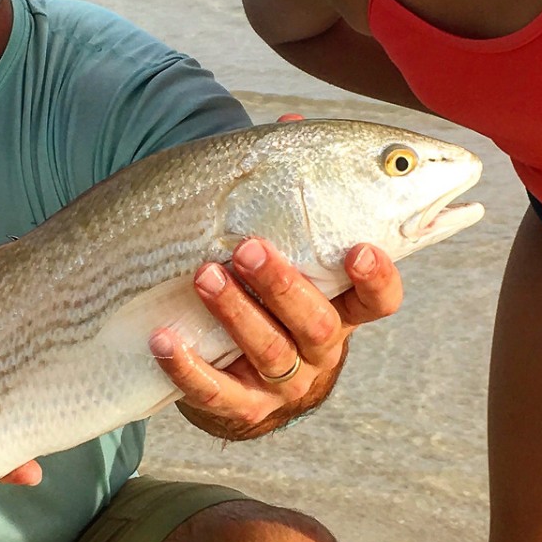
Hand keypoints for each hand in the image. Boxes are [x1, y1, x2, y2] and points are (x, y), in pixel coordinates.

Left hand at [150, 231, 401, 439]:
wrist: (247, 383)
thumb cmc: (271, 303)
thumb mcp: (292, 267)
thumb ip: (292, 211)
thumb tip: (282, 132)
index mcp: (341, 312)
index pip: (377, 302)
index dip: (375, 280)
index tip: (358, 250)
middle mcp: (320, 350)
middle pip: (314, 323)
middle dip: (281, 285)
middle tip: (247, 249)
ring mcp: (285, 384)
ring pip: (268, 352)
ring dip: (235, 313)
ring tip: (203, 277)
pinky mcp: (244, 409)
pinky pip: (217, 393)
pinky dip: (188, 368)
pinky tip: (164, 339)